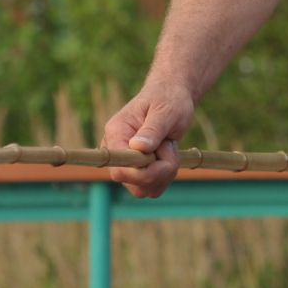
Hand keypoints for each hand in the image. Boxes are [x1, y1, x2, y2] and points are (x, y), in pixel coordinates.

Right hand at [103, 79, 194, 198]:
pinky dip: (166, 176)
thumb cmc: (168, 99)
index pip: (119, 168)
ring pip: (143, 189)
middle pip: (132, 182)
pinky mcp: (137, 171)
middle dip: (160, 170)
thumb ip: (153, 129)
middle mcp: (116, 152)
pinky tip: (169, 155)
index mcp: (116, 133)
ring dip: (165, 173)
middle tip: (170, 146)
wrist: (172, 98)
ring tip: (169, 147)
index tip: (162, 153)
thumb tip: (138, 147)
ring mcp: (126, 164)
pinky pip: (151, 188)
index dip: (143, 171)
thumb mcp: (165, 110)